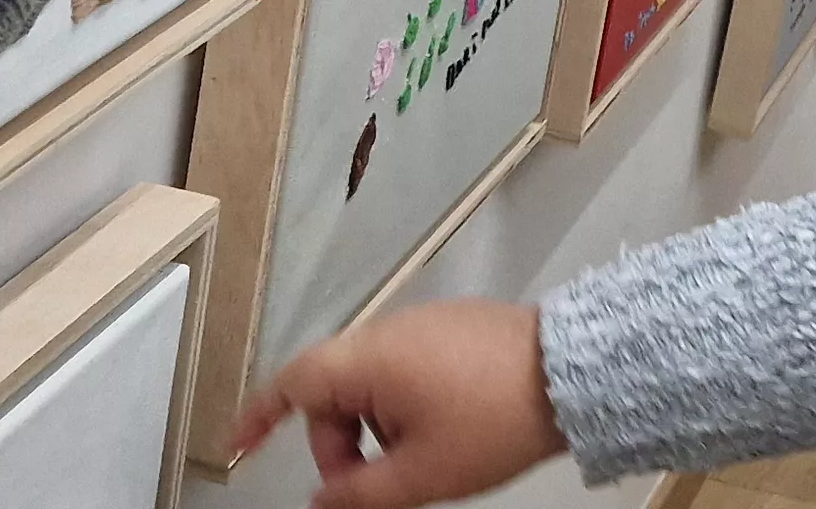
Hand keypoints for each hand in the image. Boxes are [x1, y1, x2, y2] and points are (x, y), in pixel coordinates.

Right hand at [230, 299, 570, 508]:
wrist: (576, 372)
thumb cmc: (494, 421)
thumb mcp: (422, 473)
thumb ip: (359, 494)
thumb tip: (320, 501)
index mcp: (367, 360)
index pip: (291, 383)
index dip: (258, 417)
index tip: (238, 448)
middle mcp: (386, 331)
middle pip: (332, 391)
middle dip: (338, 445)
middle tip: (368, 489)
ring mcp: (422, 323)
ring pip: (371, 384)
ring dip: (375, 430)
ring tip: (419, 462)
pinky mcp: (453, 326)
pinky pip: (406, 369)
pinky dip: (404, 407)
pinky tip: (442, 433)